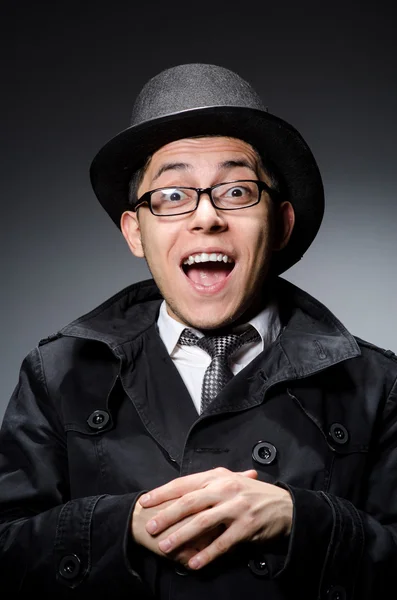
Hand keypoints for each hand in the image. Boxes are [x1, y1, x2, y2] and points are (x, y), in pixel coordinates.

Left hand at [138, 467, 292, 569]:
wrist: (284, 505)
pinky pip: (222, 543)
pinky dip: (206, 554)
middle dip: (168, 515)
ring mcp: (236, 508)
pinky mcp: (246, 527)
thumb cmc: (252, 492)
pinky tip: (193, 564)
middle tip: (151, 526)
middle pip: (190, 502)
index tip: (146, 501)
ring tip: (165, 547)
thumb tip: (178, 491)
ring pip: (203, 522)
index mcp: (217, 477)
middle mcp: (225, 489)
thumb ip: (206, 485)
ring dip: (182, 536)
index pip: (185, 483)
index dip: (163, 492)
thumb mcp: (230, 480)